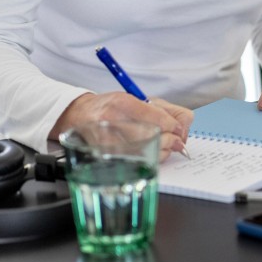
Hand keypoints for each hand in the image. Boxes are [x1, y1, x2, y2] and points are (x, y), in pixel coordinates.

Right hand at [49, 92, 193, 160]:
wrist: (79, 115)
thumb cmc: (112, 107)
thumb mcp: (137, 99)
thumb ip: (165, 110)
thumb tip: (182, 128)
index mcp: (122, 102)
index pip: (153, 115)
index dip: (171, 125)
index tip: (178, 130)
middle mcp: (111, 120)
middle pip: (148, 135)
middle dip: (169, 140)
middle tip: (177, 142)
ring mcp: (105, 139)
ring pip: (141, 151)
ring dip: (160, 152)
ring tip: (166, 148)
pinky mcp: (102, 155)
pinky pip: (130, 161)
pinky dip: (146, 160)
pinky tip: (151, 155)